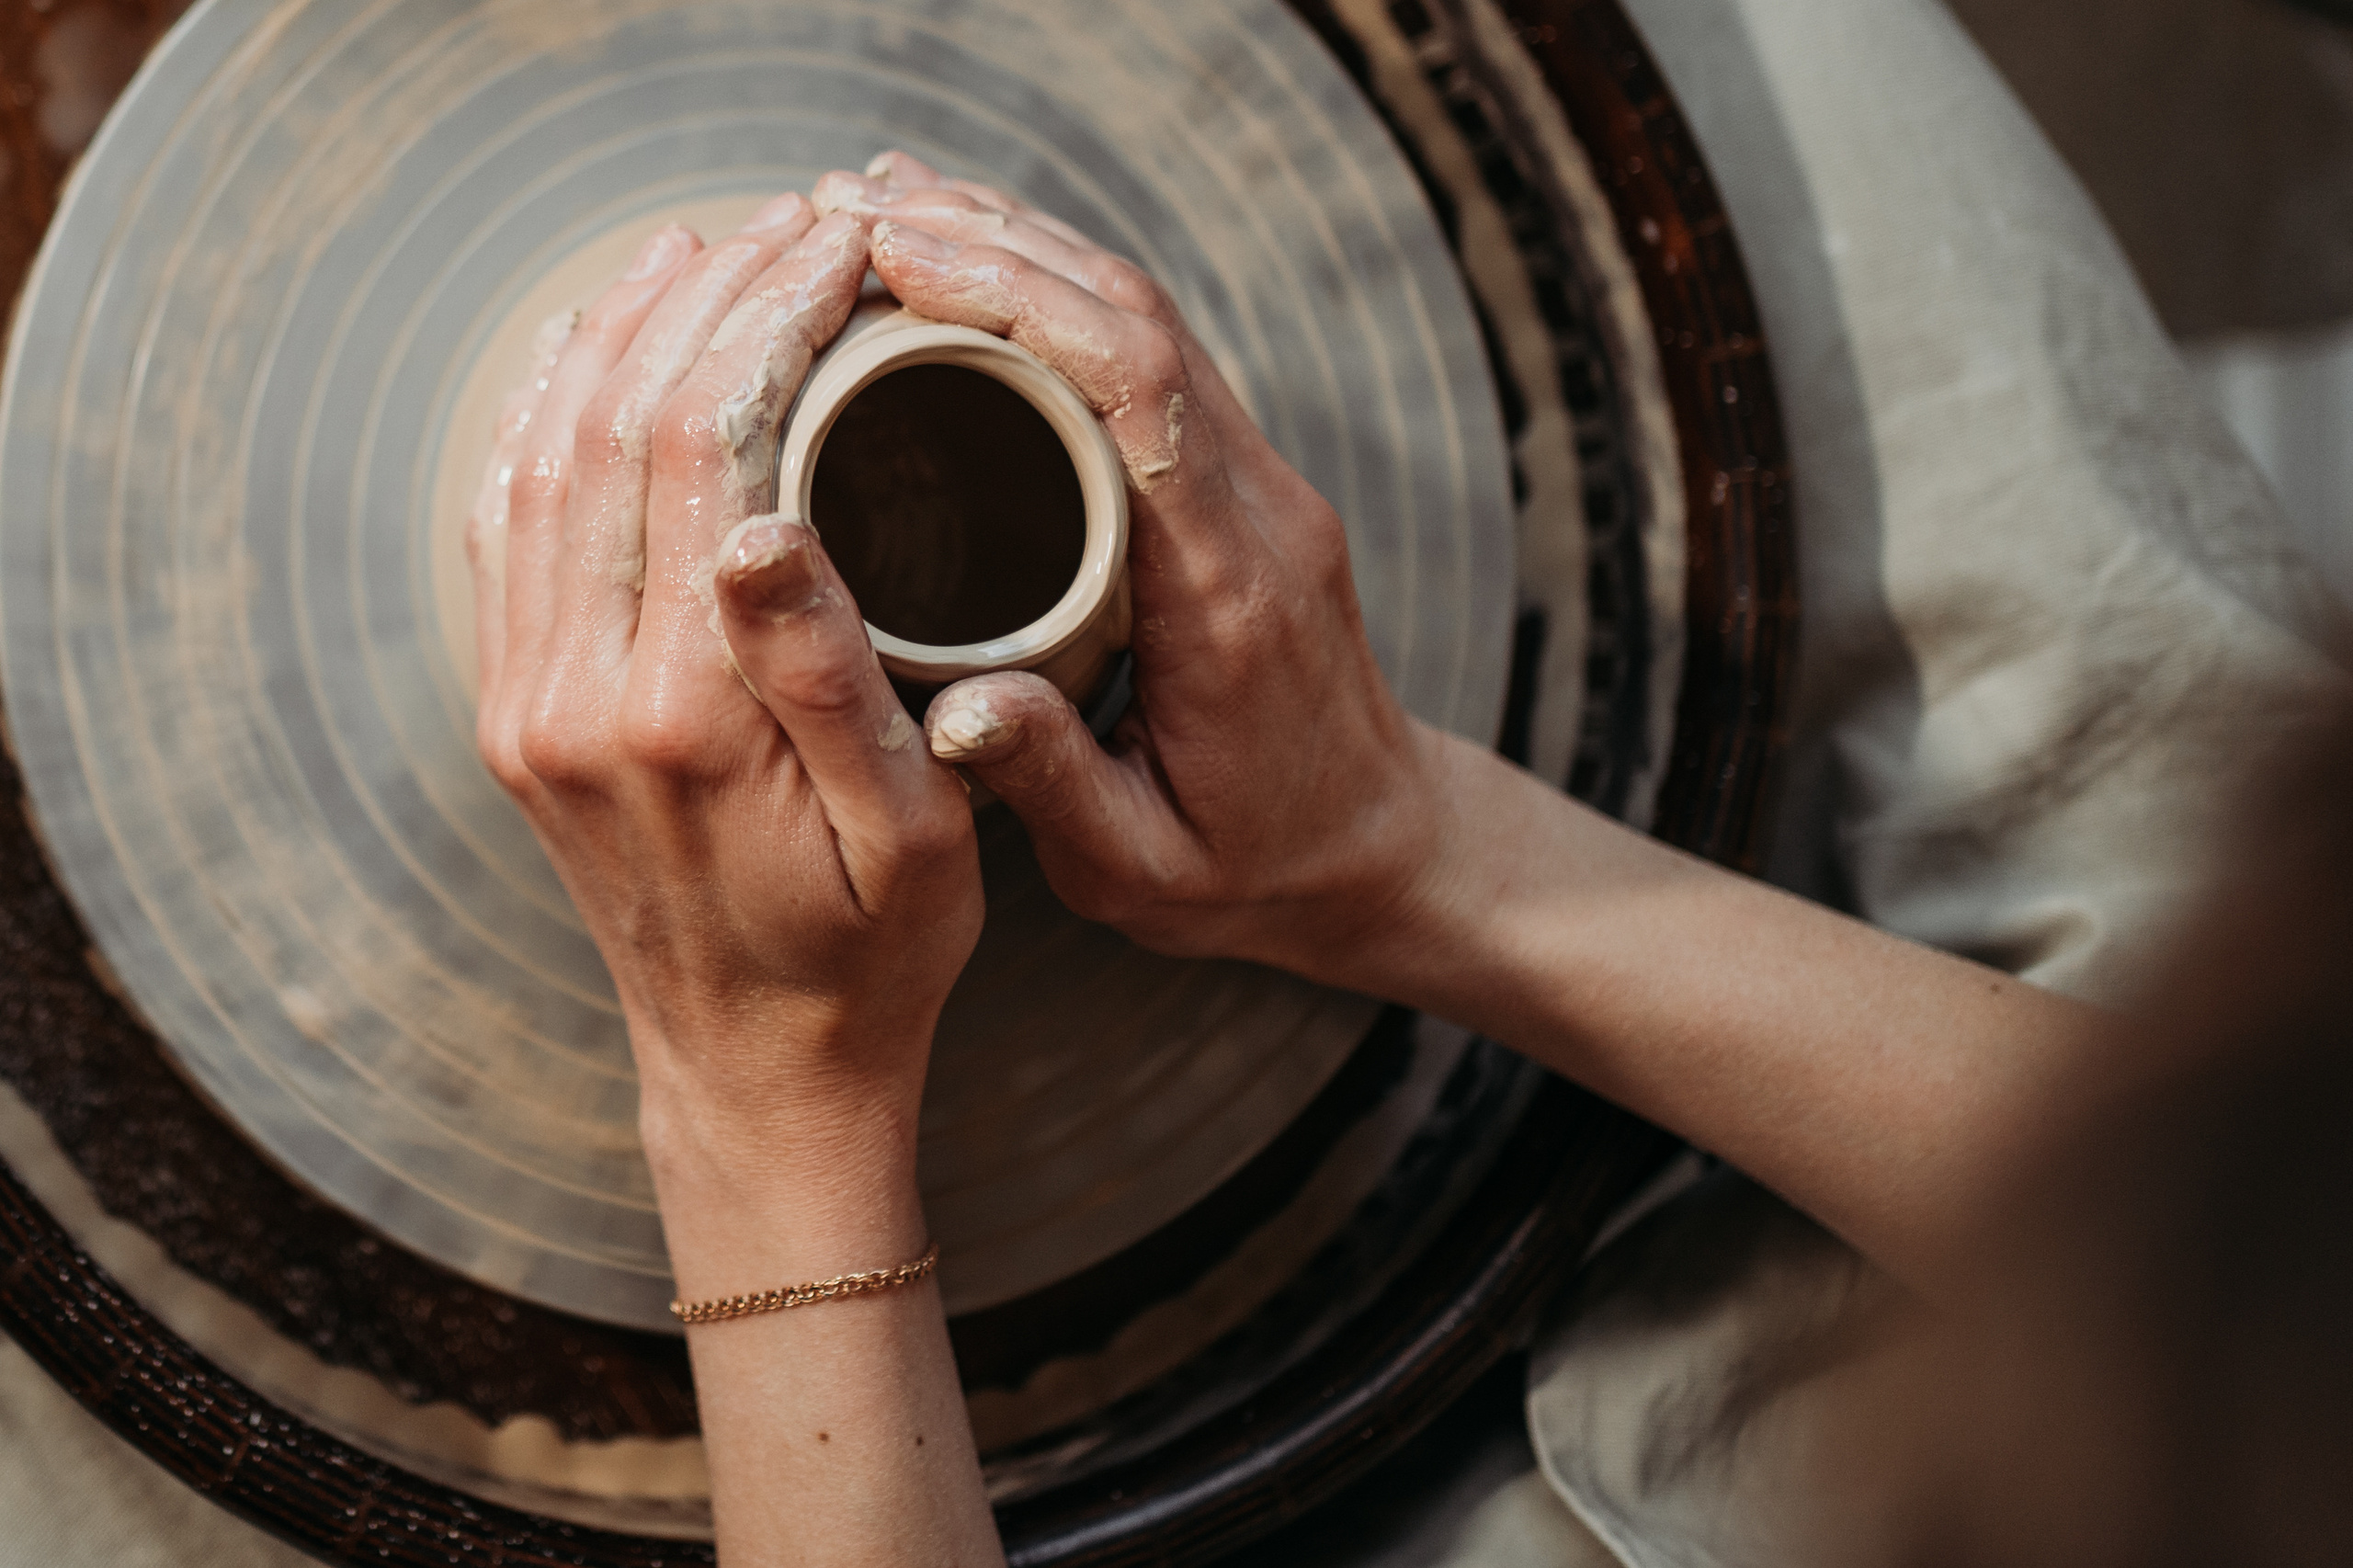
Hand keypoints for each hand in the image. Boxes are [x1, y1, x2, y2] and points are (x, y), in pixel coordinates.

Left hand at [466, 194, 982, 1213]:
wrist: (756, 1065)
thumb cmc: (868, 953)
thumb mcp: (913, 836)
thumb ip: (831, 679)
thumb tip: (758, 525)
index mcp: (687, 714)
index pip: (702, 448)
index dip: (765, 321)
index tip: (835, 253)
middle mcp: (576, 697)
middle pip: (611, 424)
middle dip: (699, 298)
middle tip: (784, 227)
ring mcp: (527, 704)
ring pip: (541, 458)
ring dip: (616, 336)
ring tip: (700, 254)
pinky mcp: (514, 714)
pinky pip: (502, 528)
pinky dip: (544, 417)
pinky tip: (597, 357)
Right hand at [813, 153, 1455, 986]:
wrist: (1379, 853)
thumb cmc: (1258, 870)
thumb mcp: (1144, 871)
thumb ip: (1052, 787)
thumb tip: (952, 709)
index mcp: (1228, 592)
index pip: (1138, 391)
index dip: (1021, 299)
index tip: (899, 257)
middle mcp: (1255, 513)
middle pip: (1137, 319)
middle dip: (996, 244)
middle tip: (849, 207)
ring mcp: (1256, 487)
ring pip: (1146, 319)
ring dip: (1022, 252)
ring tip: (882, 211)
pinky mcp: (1236, 488)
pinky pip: (1148, 360)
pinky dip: (1056, 300)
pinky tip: (968, 275)